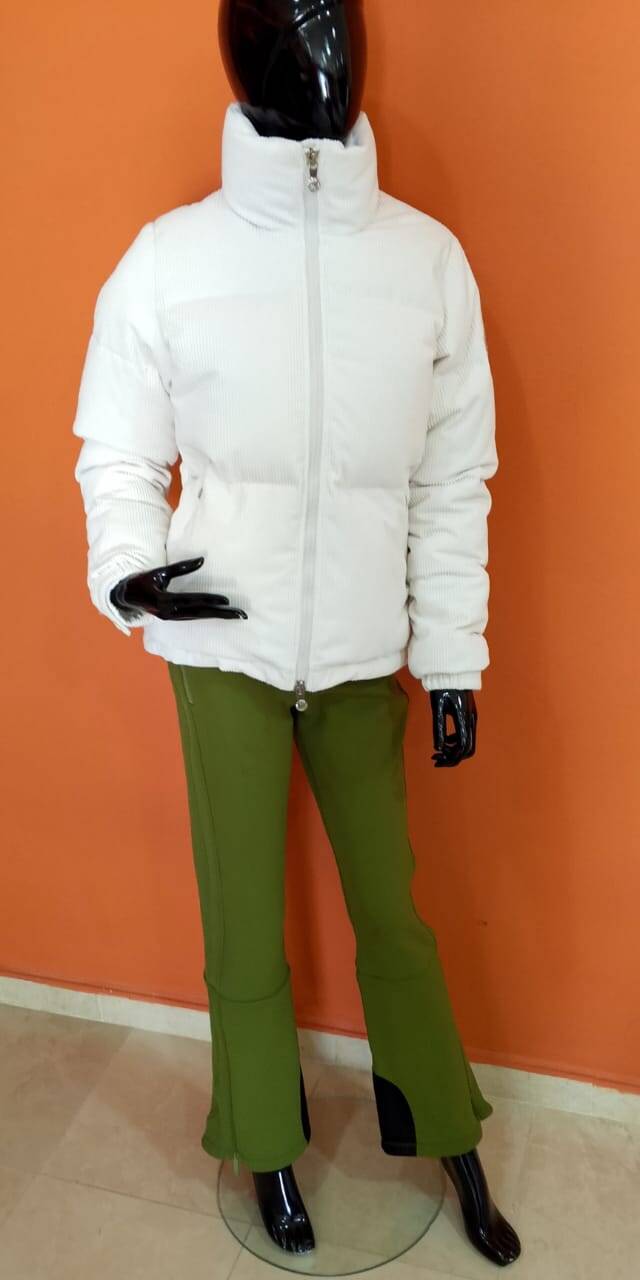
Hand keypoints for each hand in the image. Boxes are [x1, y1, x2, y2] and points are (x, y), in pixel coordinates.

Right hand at [109, 557, 247, 621]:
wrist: (125, 596)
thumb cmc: (142, 581)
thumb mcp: (160, 572)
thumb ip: (181, 567)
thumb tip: (203, 559)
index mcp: (165, 601)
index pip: (193, 600)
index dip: (210, 599)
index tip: (227, 600)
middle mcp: (170, 613)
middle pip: (200, 613)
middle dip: (222, 614)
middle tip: (241, 614)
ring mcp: (171, 618)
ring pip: (199, 617)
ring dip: (218, 616)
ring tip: (235, 615)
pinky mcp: (173, 618)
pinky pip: (193, 617)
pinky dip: (207, 615)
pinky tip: (219, 614)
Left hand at [429, 689, 476, 766]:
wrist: (452, 670)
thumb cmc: (442, 686)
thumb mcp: (437, 707)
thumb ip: (438, 728)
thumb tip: (438, 747)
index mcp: (464, 718)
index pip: (462, 747)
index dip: (450, 758)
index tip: (436, 759)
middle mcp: (472, 720)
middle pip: (468, 749)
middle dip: (452, 758)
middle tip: (436, 758)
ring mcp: (473, 717)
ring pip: (468, 743)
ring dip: (454, 751)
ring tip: (438, 752)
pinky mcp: (470, 715)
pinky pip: (467, 734)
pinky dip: (456, 742)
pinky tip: (444, 741)